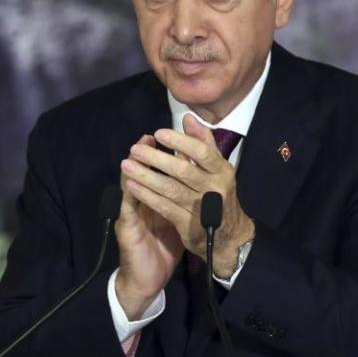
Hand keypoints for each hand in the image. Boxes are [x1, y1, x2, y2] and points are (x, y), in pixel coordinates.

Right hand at [114, 135, 184, 319]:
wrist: (148, 279)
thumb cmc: (163, 246)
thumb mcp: (178, 217)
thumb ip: (184, 195)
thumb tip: (196, 176)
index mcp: (153, 199)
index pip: (156, 172)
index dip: (163, 155)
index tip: (171, 137)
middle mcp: (138, 204)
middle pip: (140, 173)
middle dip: (147, 154)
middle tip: (150, 137)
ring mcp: (130, 215)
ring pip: (130, 186)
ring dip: (134, 168)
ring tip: (136, 151)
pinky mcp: (126, 229)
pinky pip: (128, 208)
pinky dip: (130, 194)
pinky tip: (132, 183)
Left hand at [121, 114, 254, 278]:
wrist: (230, 238)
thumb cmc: (219, 195)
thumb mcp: (217, 169)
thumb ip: (203, 143)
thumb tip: (188, 118)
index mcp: (222, 171)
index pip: (202, 152)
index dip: (180, 142)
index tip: (158, 133)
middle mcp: (215, 188)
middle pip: (184, 170)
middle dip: (157, 159)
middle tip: (135, 149)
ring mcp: (203, 208)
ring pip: (172, 189)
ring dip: (147, 177)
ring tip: (127, 166)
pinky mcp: (190, 225)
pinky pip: (166, 207)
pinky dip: (148, 196)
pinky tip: (133, 187)